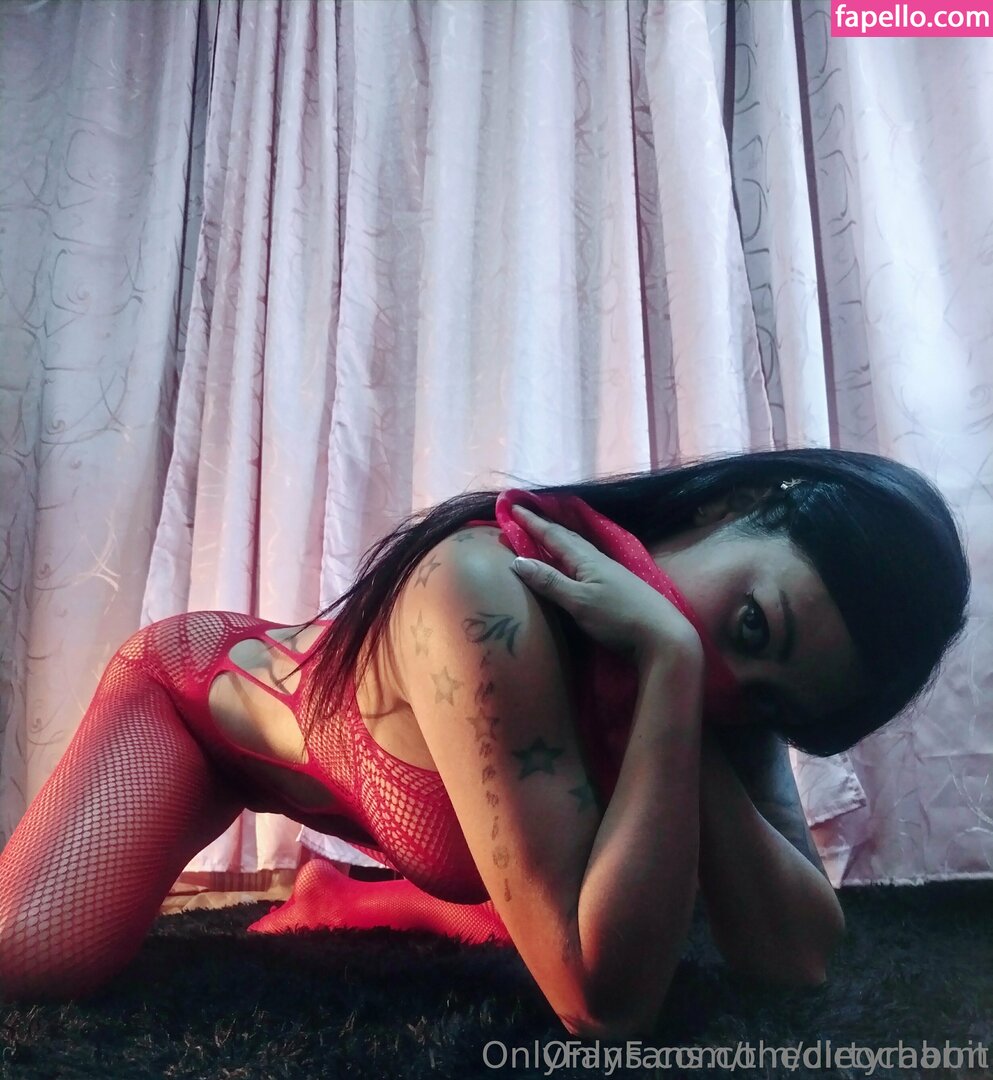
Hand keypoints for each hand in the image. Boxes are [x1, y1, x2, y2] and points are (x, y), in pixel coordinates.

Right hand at [508, 504, 702, 668]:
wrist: (662, 636)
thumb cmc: (617, 618)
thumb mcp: (579, 601)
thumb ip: (550, 582)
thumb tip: (518, 561)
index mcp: (586, 559)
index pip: (553, 535)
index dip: (532, 522)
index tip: (513, 506)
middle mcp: (598, 560)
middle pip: (567, 537)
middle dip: (544, 525)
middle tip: (524, 515)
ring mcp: (610, 573)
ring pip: (578, 548)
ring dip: (558, 538)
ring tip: (543, 534)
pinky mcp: (616, 586)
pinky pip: (585, 560)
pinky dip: (570, 554)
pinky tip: (572, 562)